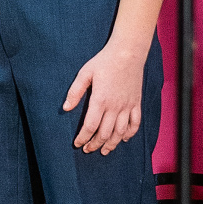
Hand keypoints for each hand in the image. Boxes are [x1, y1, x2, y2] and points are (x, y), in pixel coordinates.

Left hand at [64, 40, 145, 154]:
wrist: (128, 53)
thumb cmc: (104, 61)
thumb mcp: (85, 73)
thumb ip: (75, 92)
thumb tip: (65, 108)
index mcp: (100, 100)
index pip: (90, 126)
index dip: (83, 138)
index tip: (77, 144)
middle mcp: (115, 106)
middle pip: (105, 133)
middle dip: (95, 144)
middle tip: (88, 150)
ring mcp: (127, 106)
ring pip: (120, 132)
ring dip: (112, 144)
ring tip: (104, 151)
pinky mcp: (136, 103)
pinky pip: (135, 123)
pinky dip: (130, 133)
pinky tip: (123, 139)